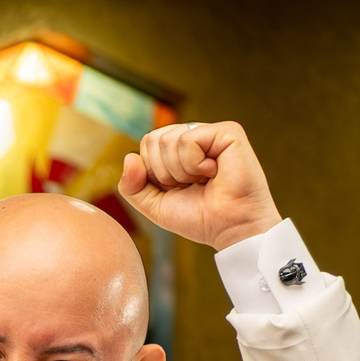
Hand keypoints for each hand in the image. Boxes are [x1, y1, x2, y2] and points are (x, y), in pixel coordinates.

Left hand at [117, 121, 282, 251]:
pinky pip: (187, 140)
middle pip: (153, 139)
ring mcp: (212, 132)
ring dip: (180, 171)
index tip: (179, 188)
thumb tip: (129, 157)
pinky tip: (213, 172)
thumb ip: (133, 187)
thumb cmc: (200, 218)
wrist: (230, 228)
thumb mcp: (155, 206)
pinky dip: (194, 164)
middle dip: (164, 172)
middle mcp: (196, 136)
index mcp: (180, 149)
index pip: (147, 144)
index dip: (153, 173)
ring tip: (204, 179)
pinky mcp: (227, 132)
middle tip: (192, 185)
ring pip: (168, 140)